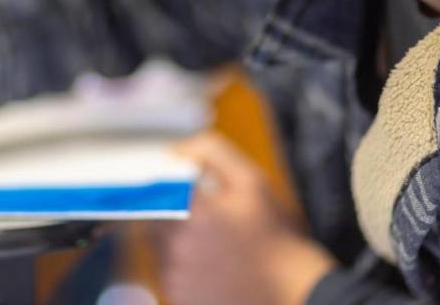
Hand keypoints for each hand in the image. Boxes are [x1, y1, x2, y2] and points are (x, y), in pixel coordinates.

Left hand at [157, 132, 336, 304]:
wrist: (288, 289)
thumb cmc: (273, 235)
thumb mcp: (251, 180)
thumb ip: (211, 152)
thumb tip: (178, 148)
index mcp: (192, 212)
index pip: (152, 186)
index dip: (159, 182)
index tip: (171, 182)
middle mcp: (176, 245)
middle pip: (150, 214)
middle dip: (169, 208)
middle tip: (202, 212)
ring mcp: (174, 274)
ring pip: (155, 242)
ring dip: (172, 234)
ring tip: (209, 238)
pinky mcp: (176, 295)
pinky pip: (164, 267)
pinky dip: (178, 259)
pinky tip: (208, 259)